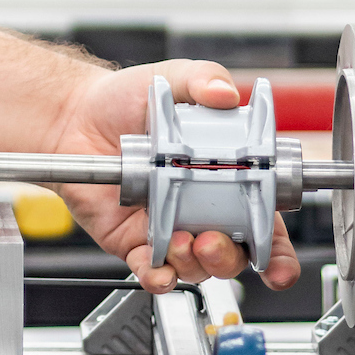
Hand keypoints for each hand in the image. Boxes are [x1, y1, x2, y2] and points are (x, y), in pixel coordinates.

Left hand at [47, 61, 300, 293]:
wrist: (75, 116)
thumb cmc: (126, 100)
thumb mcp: (170, 79)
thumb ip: (202, 78)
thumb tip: (225, 93)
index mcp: (223, 182)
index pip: (264, 226)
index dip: (277, 252)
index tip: (278, 264)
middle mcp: (200, 212)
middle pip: (233, 255)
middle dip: (231, 258)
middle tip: (213, 239)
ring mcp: (168, 229)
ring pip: (196, 267)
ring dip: (195, 264)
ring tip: (181, 240)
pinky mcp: (134, 241)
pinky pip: (152, 272)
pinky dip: (158, 276)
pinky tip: (157, 265)